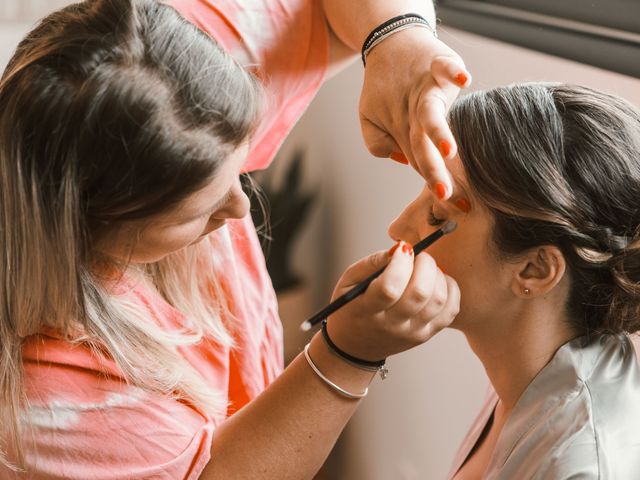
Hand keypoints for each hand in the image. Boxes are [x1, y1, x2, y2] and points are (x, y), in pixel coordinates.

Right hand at [326, 241, 459, 360]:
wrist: (356, 345)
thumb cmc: (351, 305)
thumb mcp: (348, 282)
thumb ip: (371, 263)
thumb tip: (400, 249)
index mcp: (366, 311)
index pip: (390, 288)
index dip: (400, 263)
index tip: (402, 248)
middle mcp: (391, 325)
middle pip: (420, 293)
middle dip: (424, 264)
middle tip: (418, 255)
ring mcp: (412, 332)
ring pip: (438, 300)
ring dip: (437, 275)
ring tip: (425, 268)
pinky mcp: (427, 334)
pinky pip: (451, 310)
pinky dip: (450, 289)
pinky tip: (436, 282)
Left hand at [359, 28, 470, 199]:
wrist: (390, 44)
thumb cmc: (385, 87)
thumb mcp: (370, 119)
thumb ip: (378, 144)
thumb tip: (398, 158)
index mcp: (404, 131)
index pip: (419, 163)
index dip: (435, 185)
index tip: (452, 209)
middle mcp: (414, 114)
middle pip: (424, 146)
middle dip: (434, 171)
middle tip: (446, 195)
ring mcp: (425, 90)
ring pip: (430, 114)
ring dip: (439, 133)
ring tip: (448, 151)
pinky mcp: (435, 65)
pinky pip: (445, 67)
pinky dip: (453, 71)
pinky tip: (463, 80)